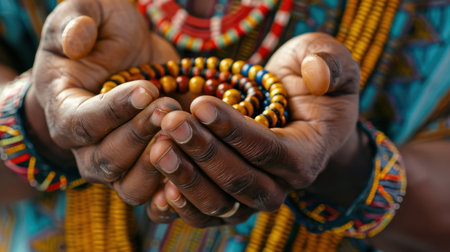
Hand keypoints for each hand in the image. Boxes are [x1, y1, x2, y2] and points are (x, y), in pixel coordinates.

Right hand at [25, 0, 180, 203]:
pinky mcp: (143, 171)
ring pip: (130, 186)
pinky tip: (194, 173)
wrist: (128, 57)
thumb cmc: (105, 35)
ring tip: (184, 133)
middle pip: (106, 161)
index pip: (80, 124)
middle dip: (141, 135)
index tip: (146, 89)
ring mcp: (116, 164)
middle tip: (170, 107)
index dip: (113, 111)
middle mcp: (85, 146)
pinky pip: (153, 195)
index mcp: (64, 108)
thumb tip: (76, 41)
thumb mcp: (89, 12)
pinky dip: (172, 191)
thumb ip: (77, 19)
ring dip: (160, 165)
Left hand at [146, 33, 363, 226]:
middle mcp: (281, 186)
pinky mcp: (230, 203)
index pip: (269, 150)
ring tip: (159, 145)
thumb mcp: (333, 63)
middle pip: (240, 180)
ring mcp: (253, 199)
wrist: (299, 118)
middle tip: (171, 121)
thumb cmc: (312, 88)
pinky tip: (159, 183)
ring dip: (186, 178)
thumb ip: (331, 63)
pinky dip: (182, 205)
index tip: (200, 104)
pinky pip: (206, 215)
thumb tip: (317, 76)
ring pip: (220, 203)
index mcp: (307, 154)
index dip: (235, 131)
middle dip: (204, 152)